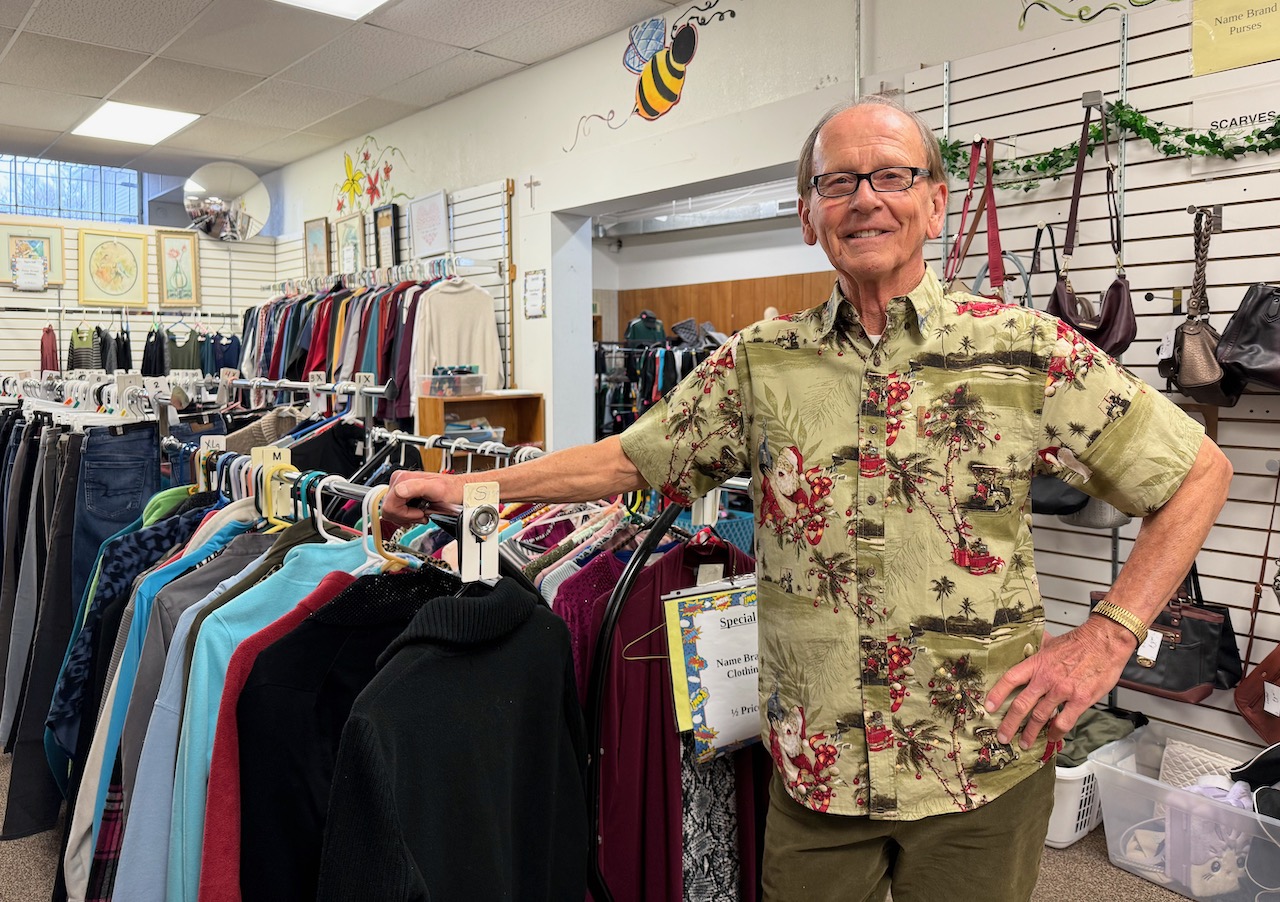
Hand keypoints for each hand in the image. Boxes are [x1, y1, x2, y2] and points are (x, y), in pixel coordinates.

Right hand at [384, 470, 462, 524]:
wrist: (456, 491)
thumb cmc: (450, 489)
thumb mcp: (436, 488)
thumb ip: (416, 487)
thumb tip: (398, 490)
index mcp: (402, 479)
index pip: (389, 506)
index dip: (405, 514)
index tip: (420, 513)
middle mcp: (398, 483)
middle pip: (389, 511)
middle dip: (406, 517)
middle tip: (422, 514)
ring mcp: (399, 490)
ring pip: (392, 514)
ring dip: (408, 518)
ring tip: (422, 513)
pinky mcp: (403, 497)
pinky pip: (397, 513)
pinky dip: (408, 517)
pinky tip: (419, 513)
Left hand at [983, 618, 1130, 749]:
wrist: (1105, 642)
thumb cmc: (1081, 642)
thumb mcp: (1052, 643)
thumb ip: (1037, 649)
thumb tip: (1027, 646)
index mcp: (1037, 663)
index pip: (1010, 679)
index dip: (997, 694)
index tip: (989, 707)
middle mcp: (1046, 678)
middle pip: (1021, 704)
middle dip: (1009, 724)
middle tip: (1002, 736)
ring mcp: (1063, 690)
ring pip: (1040, 717)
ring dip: (1031, 733)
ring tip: (1024, 743)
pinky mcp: (1080, 700)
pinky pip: (1064, 721)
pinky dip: (1056, 732)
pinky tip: (1052, 737)